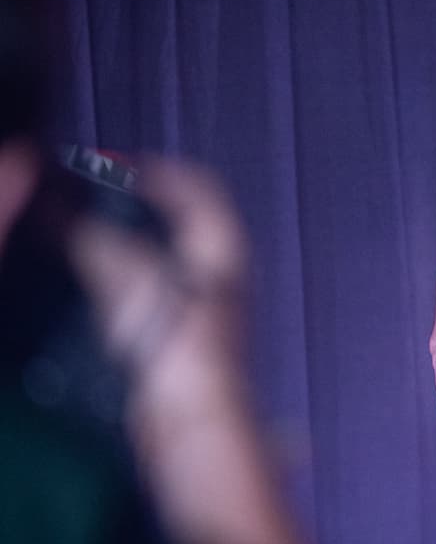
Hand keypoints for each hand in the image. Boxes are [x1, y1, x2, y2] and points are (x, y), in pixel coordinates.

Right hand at [69, 159, 246, 376]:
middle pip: (173, 220)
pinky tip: (81, 282)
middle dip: (127, 205)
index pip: (198, 186)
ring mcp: (195, 304)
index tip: (110, 167)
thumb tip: (61, 209)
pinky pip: (138, 292)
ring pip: (153, 256)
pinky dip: (110, 278)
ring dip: (114, 241)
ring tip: (71, 234)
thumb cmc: (179, 349)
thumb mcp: (130, 277)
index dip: (155, 169)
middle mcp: (216, 271)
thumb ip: (95, 237)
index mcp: (223, 246)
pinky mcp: (171, 335)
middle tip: (82, 198)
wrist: (188, 422)